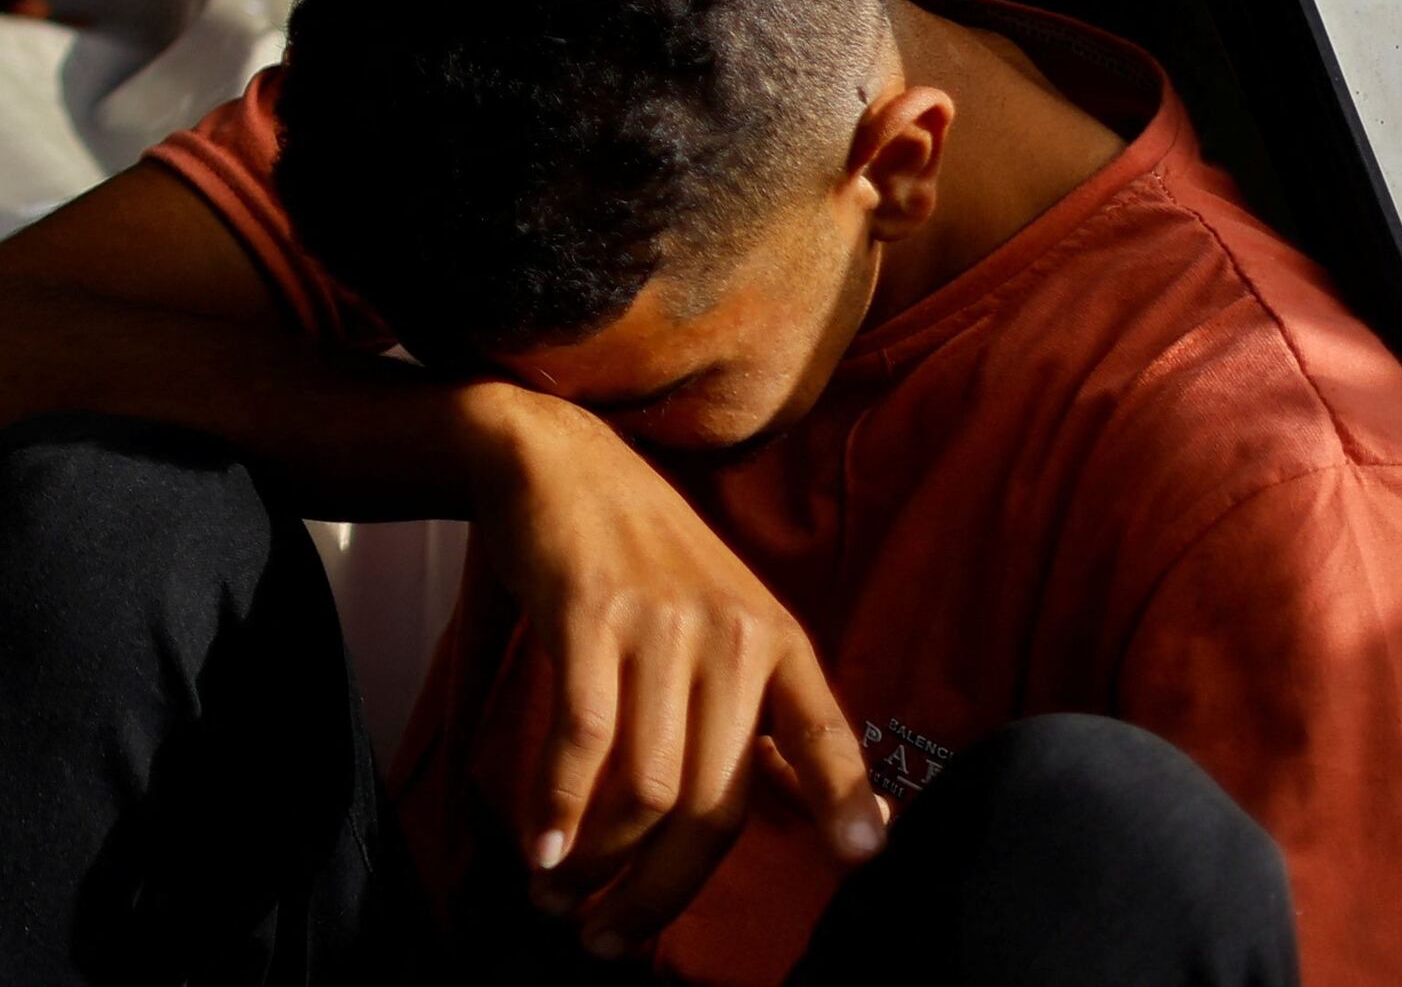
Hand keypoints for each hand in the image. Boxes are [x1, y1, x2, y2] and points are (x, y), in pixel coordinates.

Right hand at [464, 391, 882, 954]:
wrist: (559, 461)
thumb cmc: (644, 559)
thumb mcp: (725, 624)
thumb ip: (768, 722)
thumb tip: (831, 818)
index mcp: (778, 642)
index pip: (824, 733)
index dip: (846, 799)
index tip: (861, 862)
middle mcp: (731, 636)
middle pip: (711, 802)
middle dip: (660, 891)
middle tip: (609, 939)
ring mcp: (662, 625)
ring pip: (646, 786)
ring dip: (600, 864)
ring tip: (558, 898)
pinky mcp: (590, 614)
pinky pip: (583, 740)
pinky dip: (558, 807)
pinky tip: (540, 848)